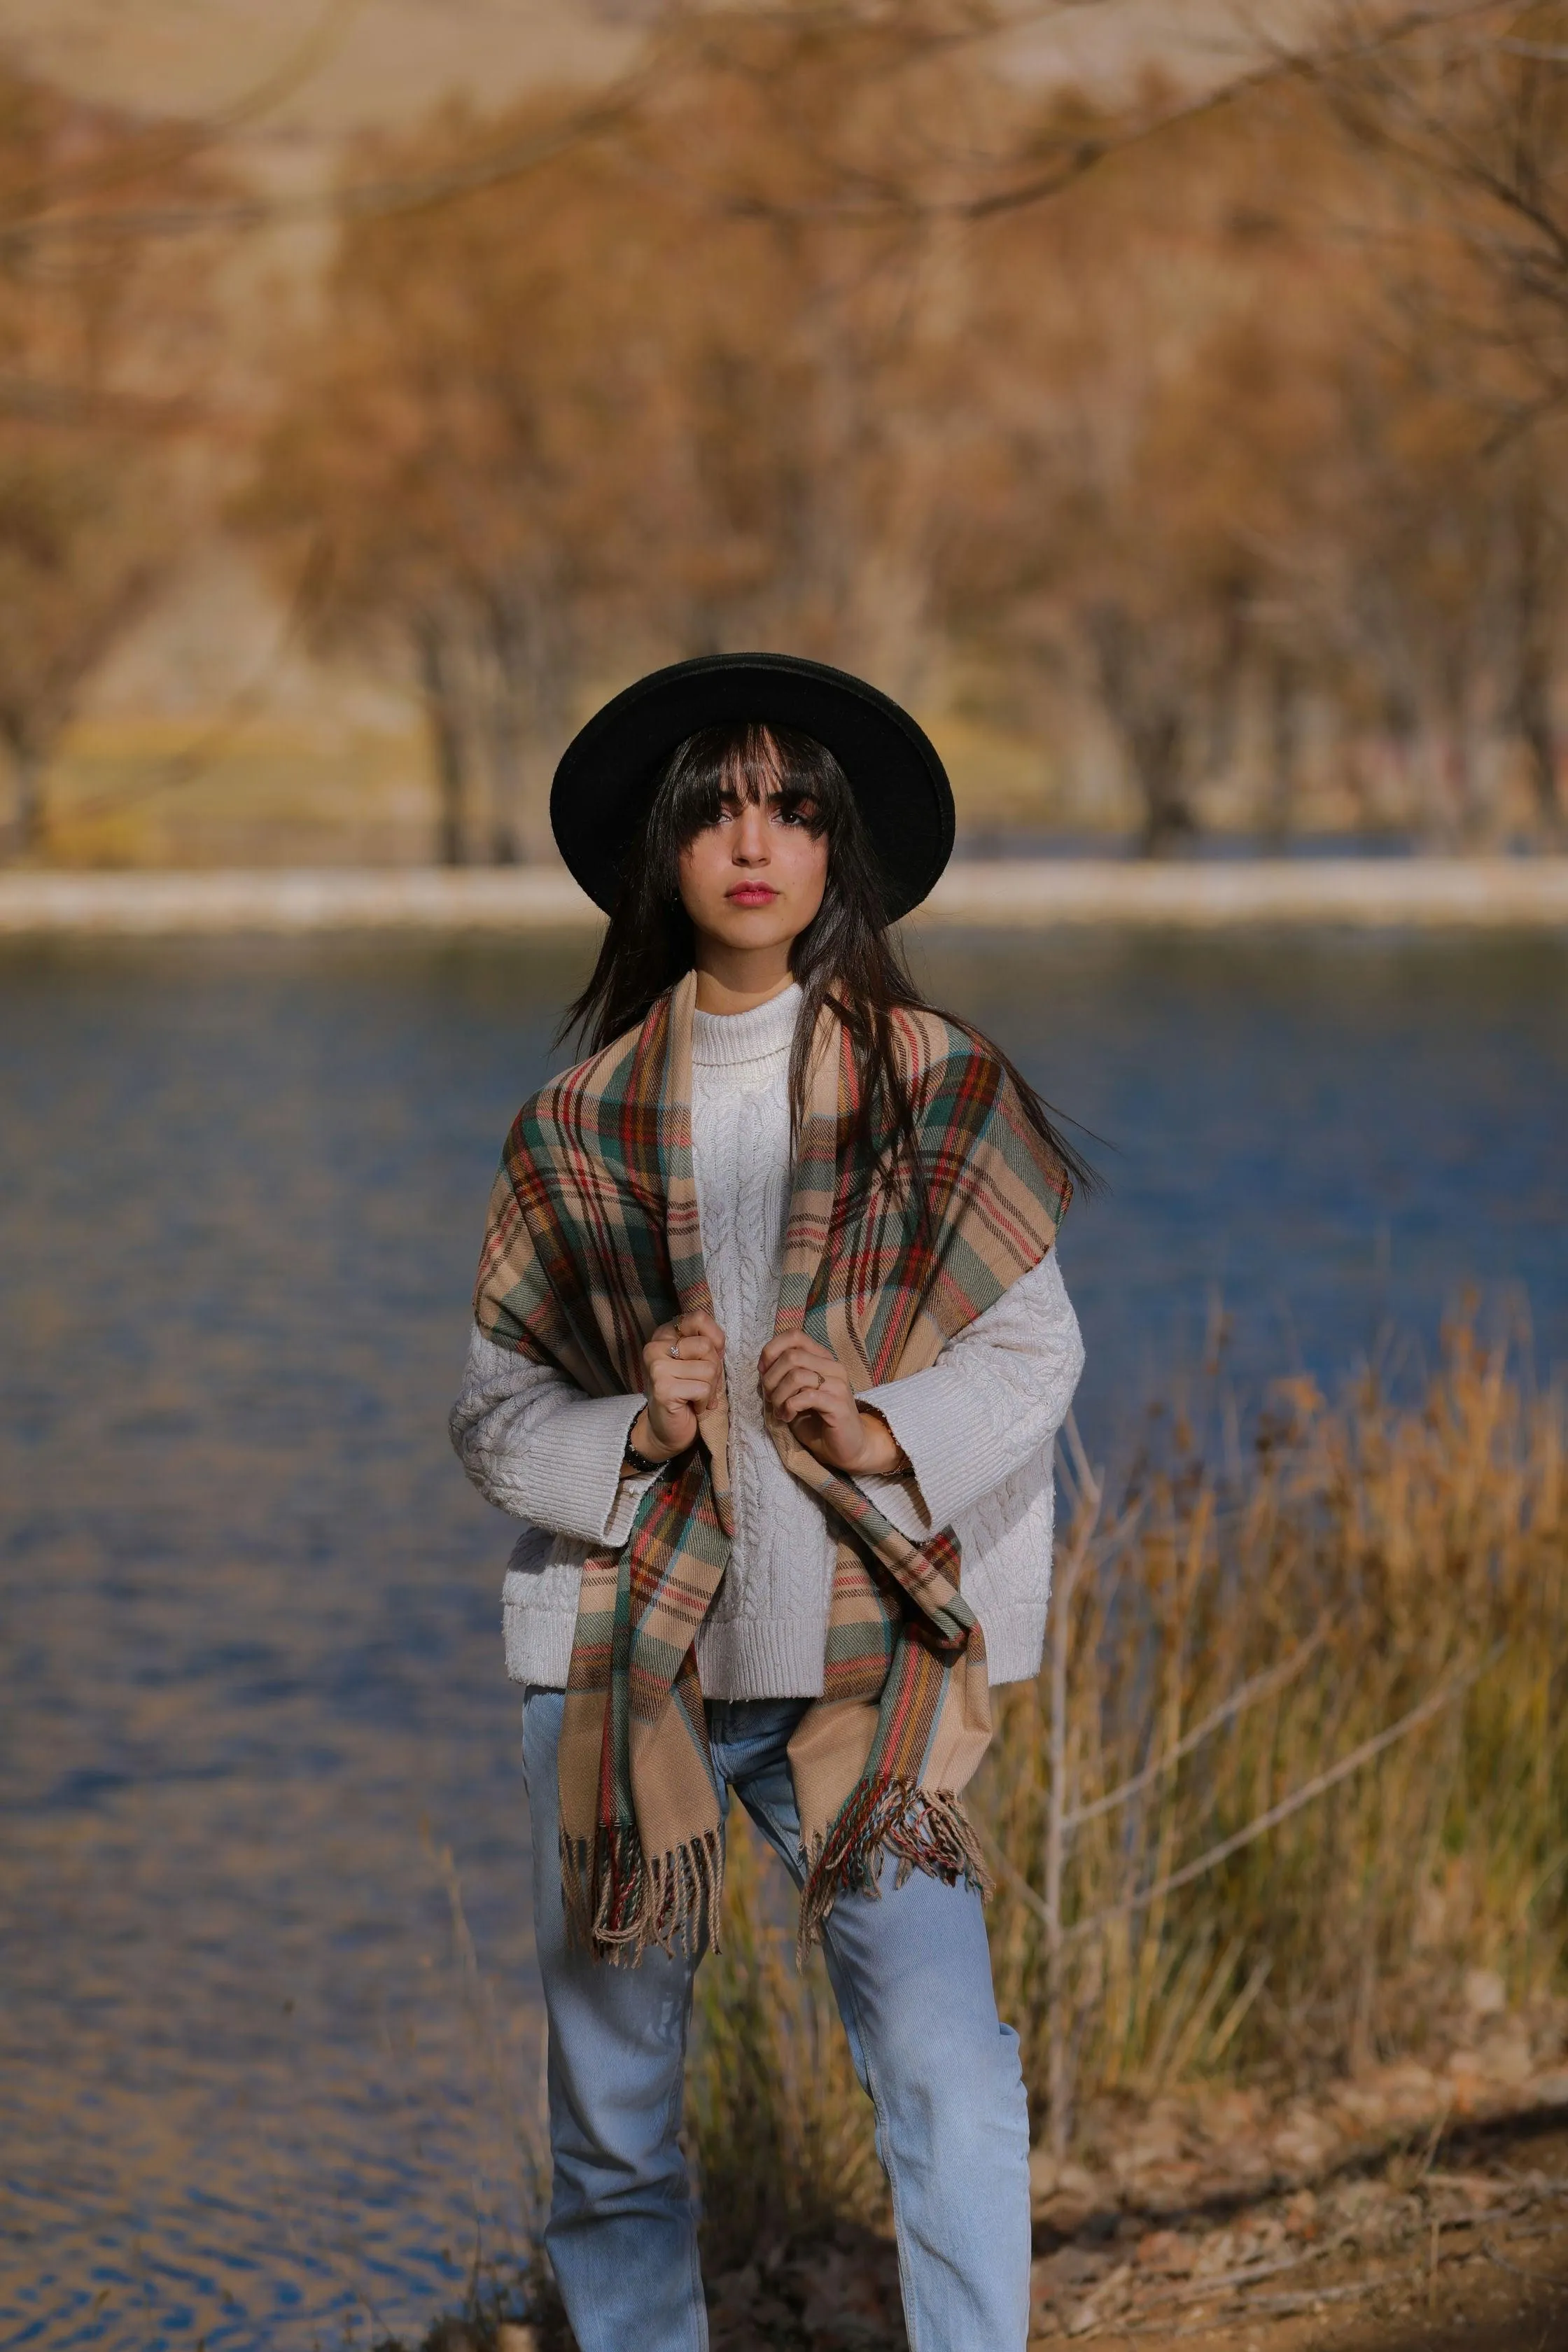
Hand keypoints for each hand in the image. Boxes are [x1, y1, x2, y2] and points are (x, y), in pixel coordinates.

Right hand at [635, 1311, 725, 1461]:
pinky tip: (693, 1405)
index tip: (710, 1357)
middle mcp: (656, 1346)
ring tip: (696, 1396)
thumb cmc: (688, 1392)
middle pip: (707, 1346)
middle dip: (714, 1370)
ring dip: (710, 1388)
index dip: (715, 1338)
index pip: (698, 1317)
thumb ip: (708, 1345)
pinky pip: (703, 1388)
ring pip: (709, 1369)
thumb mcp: (700, 1361)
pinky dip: (705, 1401)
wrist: (666, 1429)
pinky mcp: (663, 1388)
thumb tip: (718, 1343)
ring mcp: (657, 1367)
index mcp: (665, 1334)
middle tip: (701, 1384)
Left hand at [758, 1332, 902, 1475]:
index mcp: (822, 1359)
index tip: (763, 1372)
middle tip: (771, 1399)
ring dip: (779, 1396)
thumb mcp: (795, 1393)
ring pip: (796, 1375)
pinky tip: (788, 1417)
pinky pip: (806, 1397)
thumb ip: (782, 1376)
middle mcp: (833, 1367)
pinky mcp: (838, 1405)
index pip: (795, 1335)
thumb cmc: (817, 1420)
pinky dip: (789, 1407)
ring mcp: (838, 1385)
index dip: (772, 1350)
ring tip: (779, 1410)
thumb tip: (762, 1365)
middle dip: (772, 1379)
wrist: (845, 1447)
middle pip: (791, 1356)